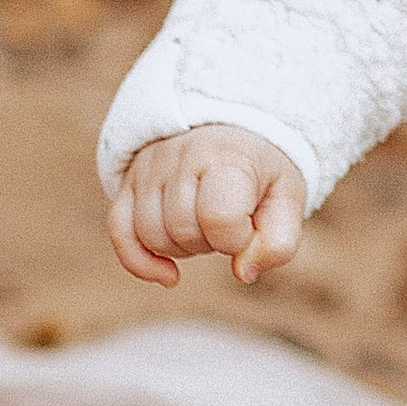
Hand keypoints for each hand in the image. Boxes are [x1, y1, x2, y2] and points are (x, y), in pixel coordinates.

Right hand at [109, 124, 307, 288]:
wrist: (233, 130)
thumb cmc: (261, 173)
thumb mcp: (286, 199)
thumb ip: (279, 242)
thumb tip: (243, 273)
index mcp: (227, 156)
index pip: (218, 216)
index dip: (235, 238)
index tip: (248, 227)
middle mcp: (181, 156)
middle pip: (181, 229)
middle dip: (209, 243)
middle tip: (228, 224)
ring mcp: (150, 168)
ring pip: (150, 235)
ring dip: (181, 249)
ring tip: (204, 227)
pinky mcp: (129, 183)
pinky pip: (120, 233)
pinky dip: (140, 262)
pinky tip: (168, 276)